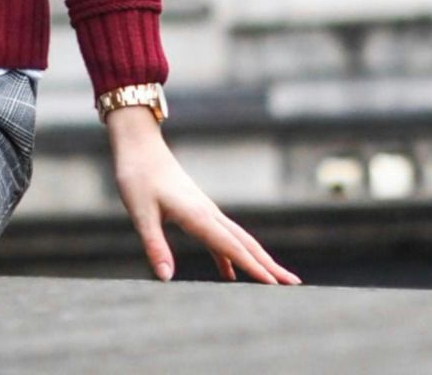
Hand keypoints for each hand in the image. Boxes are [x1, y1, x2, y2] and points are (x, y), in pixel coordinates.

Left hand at [105, 106, 302, 283]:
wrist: (140, 146)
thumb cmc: (137, 177)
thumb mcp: (140, 213)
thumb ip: (155, 246)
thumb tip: (165, 278)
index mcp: (198, 216)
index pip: (232, 247)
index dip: (254, 268)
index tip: (275, 285)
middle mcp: (209, 213)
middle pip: (246, 244)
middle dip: (270, 265)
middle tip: (294, 284)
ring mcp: (206, 210)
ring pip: (238, 239)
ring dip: (258, 259)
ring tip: (276, 280)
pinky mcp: (198, 209)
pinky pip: (221, 236)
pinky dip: (230, 255)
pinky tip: (229, 274)